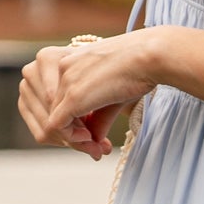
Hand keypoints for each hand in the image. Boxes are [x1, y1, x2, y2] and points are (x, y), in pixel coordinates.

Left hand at [18, 35, 159, 158]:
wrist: (150, 56)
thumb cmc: (140, 69)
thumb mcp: (113, 94)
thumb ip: (98, 117)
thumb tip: (94, 140)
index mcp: (70, 61)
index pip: (58, 99)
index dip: (74, 122)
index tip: (95, 136)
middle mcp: (62, 68)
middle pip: (53, 111)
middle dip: (72, 134)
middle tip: (97, 148)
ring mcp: (65, 81)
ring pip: (53, 121)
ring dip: (73, 139)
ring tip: (97, 147)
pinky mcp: (72, 96)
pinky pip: (58, 126)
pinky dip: (72, 139)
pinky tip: (92, 141)